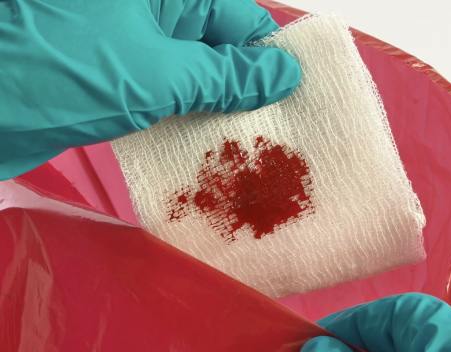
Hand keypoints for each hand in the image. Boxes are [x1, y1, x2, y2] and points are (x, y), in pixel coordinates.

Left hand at [0, 0, 299, 178]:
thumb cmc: (67, 72)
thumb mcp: (161, 72)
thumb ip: (225, 74)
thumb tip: (283, 73)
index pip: (237, 18)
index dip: (268, 57)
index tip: (297, 97)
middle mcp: (151, 14)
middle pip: (216, 51)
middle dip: (245, 92)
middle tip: (280, 135)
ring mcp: (132, 51)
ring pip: (192, 82)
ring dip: (216, 116)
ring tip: (251, 151)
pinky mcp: (116, 87)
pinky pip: (164, 102)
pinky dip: (184, 126)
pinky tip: (206, 152)